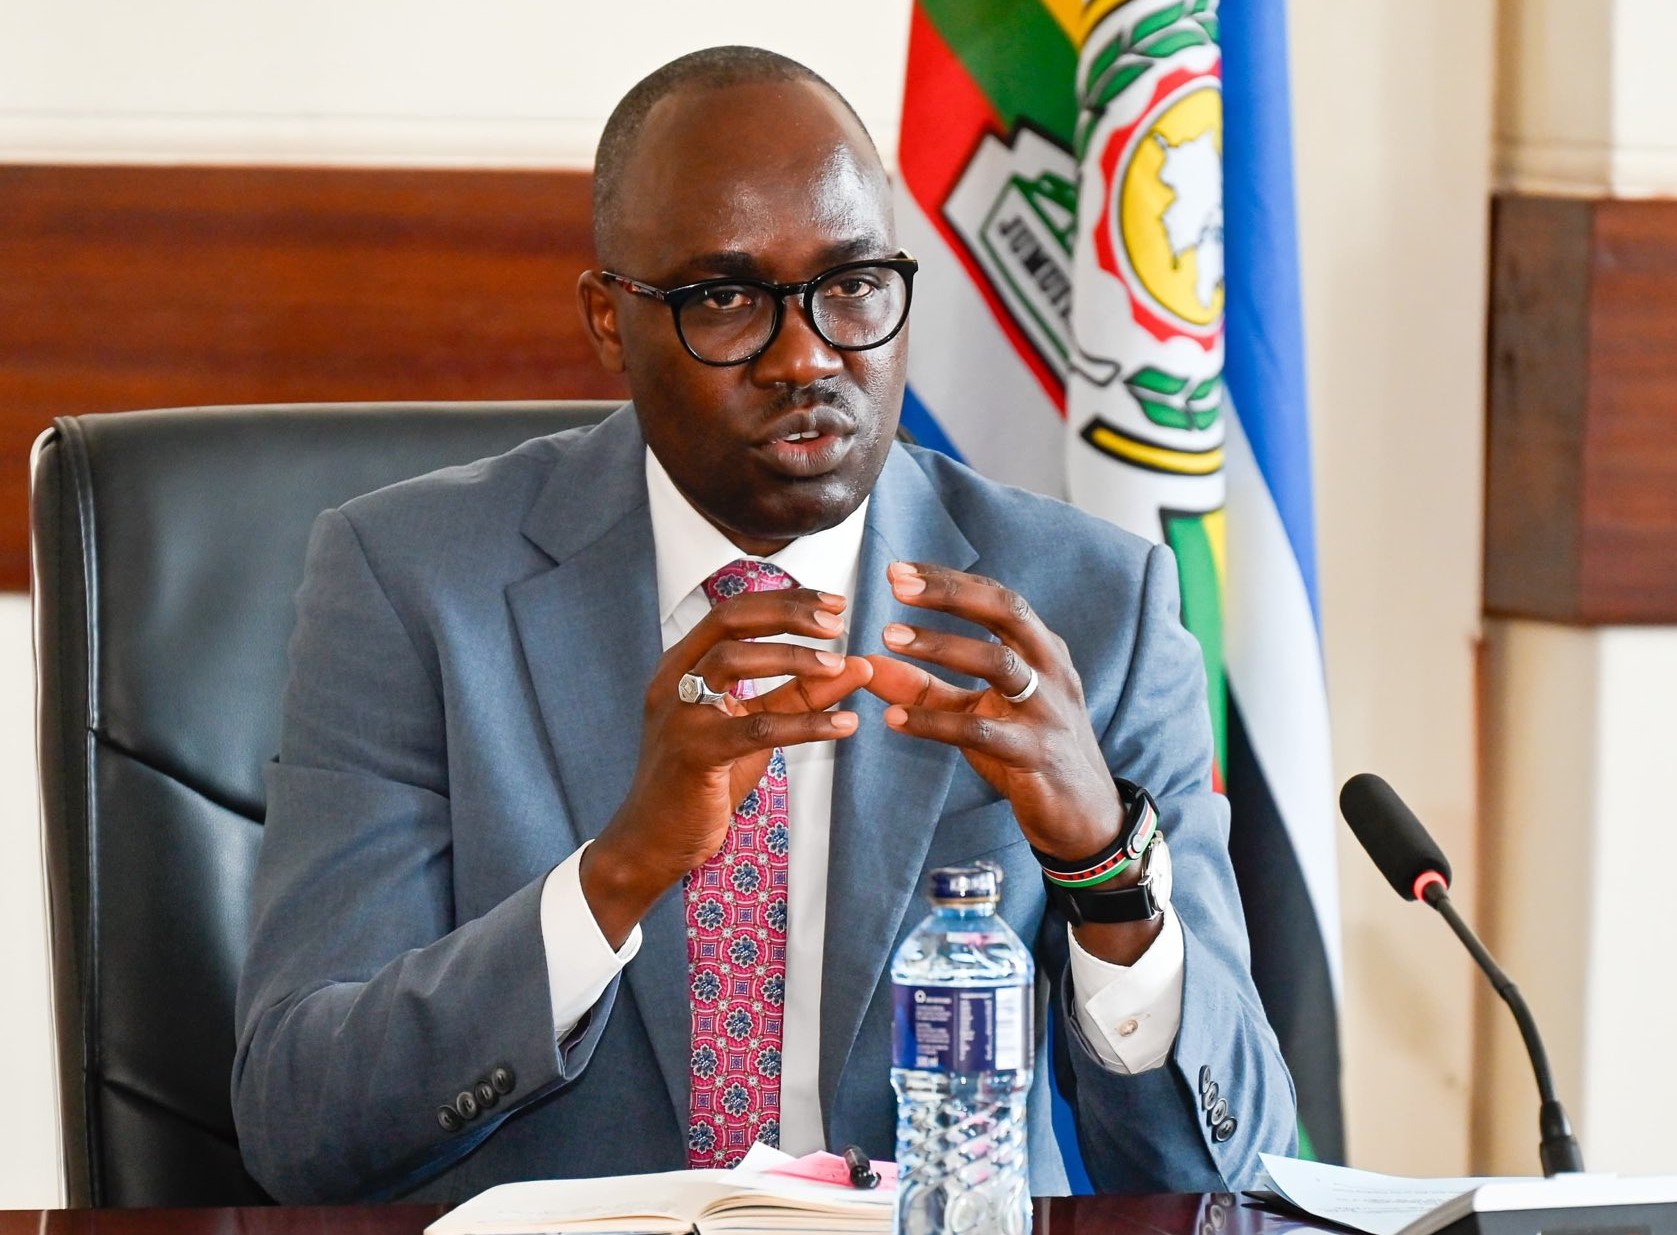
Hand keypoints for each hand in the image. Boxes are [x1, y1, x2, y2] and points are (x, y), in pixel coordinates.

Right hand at [581, 588, 871, 946]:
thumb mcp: (755, 727)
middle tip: (838, 620)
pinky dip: (806, 724)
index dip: (785, 600)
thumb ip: (799, 695)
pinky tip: (845, 725)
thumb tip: (856, 665)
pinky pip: (756, 728)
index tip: (833, 603)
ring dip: (794, 658)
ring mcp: (678, 713)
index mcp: (683, 664)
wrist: (652, 842)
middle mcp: (674, 679)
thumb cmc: (702, 781)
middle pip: (730, 620)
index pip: (734, 611)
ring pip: (735, 662)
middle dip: (788, 613)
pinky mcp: (693, 753)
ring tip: (841, 664)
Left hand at [864, 562, 1158, 962]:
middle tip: (898, 585)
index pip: (997, 599)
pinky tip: (894, 717)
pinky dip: (935, 722)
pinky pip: (981, 731)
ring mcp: (1046, 711)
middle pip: (1006, 613)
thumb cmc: (1029, 751)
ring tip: (889, 639)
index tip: (899, 570)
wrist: (1084, 816)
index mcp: (1041, 651)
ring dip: (941, 647)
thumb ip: (927, 687)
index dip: (949, 581)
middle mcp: (1050, 670)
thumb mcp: (978, 711)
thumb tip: (870, 665)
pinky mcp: (1035, 754)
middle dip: (952, 594)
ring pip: (998, 665)